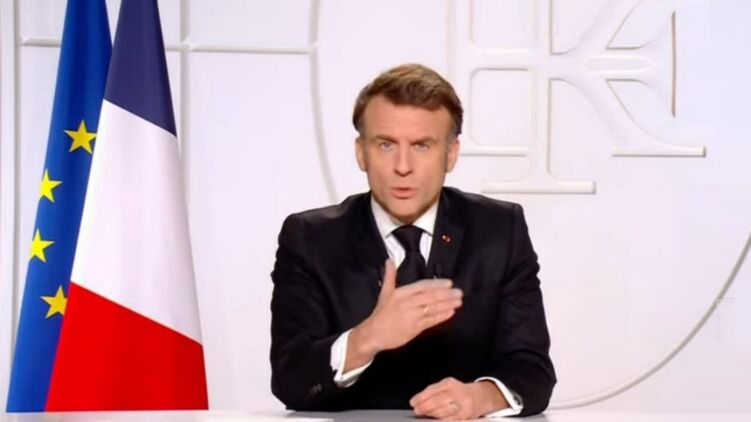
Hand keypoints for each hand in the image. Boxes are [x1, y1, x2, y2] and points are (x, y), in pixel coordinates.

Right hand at [345, 259, 461, 370]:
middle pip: (430, 297)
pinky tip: (451, 313)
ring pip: (433, 309)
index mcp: (401, 293)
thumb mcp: (385, 292)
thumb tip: (389, 260)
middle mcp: (408, 303)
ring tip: (459, 302)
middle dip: (446, 294)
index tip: (449, 283)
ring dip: (447, 305)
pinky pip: (431, 321)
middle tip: (459, 292)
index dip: (437, 284)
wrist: (374, 333)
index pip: (422, 286)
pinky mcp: (415, 329)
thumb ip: (390, 276)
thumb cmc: (381, 313)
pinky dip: (441, 317)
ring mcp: (412, 316)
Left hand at [410, 378, 508, 419]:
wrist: (483, 396)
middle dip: (424, 407)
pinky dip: (441, 419)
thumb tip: (419, 401)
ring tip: (424, 414)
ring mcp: (462, 404)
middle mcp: (456, 392)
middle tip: (417, 410)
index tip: (413, 402)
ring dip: (431, 414)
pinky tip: (436, 419)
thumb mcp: (449, 386)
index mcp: (450, 383)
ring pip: (442, 411)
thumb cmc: (461, 391)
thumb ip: (434, 392)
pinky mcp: (465, 415)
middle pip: (436, 401)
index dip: (421, 397)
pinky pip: (450, 419)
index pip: (432, 390)